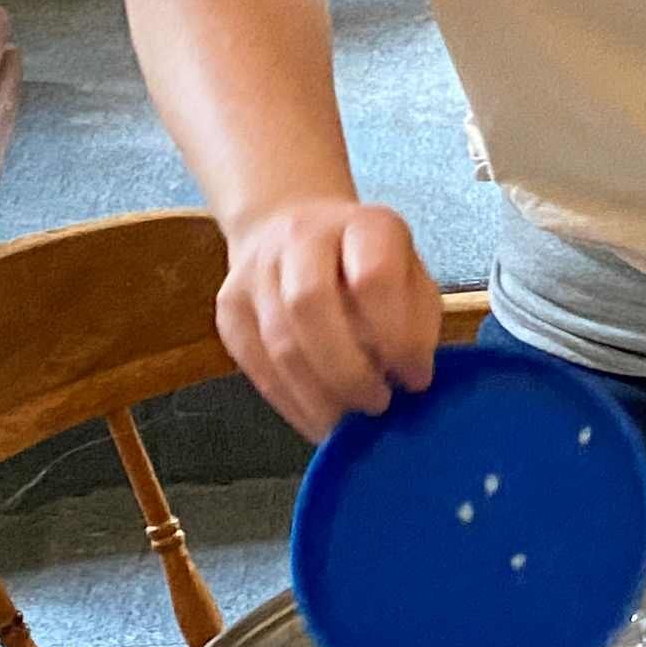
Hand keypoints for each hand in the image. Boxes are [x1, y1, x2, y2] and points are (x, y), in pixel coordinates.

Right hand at [218, 196, 439, 437]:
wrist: (294, 230)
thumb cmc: (367, 266)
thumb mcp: (411, 278)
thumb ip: (416, 324)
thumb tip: (409, 379)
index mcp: (363, 224)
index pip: (374, 277)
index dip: (397, 336)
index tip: (414, 377)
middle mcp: (302, 236)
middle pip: (310, 304)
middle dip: (348, 371)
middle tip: (376, 405)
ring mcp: (256, 269)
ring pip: (279, 341)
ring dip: (318, 395)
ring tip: (349, 422)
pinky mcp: (229, 306)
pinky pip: (255, 363)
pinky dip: (290, 402)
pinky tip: (318, 419)